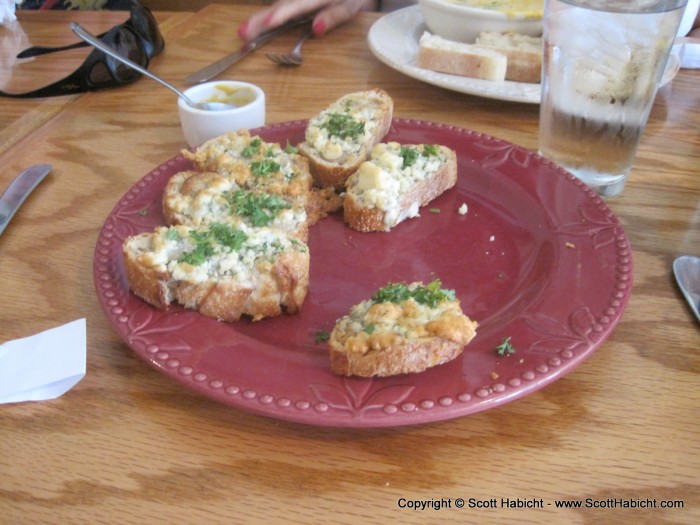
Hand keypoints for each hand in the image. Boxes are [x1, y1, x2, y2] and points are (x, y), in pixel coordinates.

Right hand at [238, 0, 376, 40]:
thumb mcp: (350, 8)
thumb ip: (333, 17)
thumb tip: (316, 30)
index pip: (296, 5)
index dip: (282, 14)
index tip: (269, 21)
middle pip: (280, 5)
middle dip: (261, 19)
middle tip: (243, 32)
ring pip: (277, 5)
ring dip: (260, 19)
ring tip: (244, 31)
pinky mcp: (292, 0)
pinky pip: (280, 6)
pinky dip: (267, 16)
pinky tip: (254, 25)